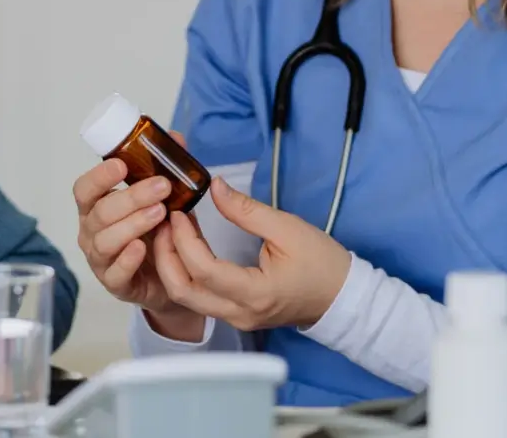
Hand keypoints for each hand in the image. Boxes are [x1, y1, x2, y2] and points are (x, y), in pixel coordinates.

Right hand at [73, 152, 204, 339]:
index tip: (121, 164)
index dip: (99, 177)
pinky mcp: (115, 284)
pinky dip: (127, 260)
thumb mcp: (165, 199)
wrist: (173, 278)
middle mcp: (92, 232)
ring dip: (132, 224)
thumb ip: (167, 170)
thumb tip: (176, 138)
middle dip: (130, 197)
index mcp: (97, 207)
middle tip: (162, 186)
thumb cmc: (159, 233)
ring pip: (105, 241)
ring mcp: (101, 260)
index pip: (84, 189)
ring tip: (160, 214)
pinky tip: (142, 248)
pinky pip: (115, 274)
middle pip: (100, 213)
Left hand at [153, 176, 351, 332]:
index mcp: (255, 294)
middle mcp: (239, 313)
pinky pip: (199, 297)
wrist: (343, 296)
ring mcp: (236, 319)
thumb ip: (246, 209)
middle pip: (183, 291)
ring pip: (187, 297)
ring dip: (173, 263)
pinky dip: (186, 271)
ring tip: (172, 230)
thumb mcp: (287, 227)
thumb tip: (215, 187)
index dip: (183, 240)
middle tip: (164, 222)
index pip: (203, 269)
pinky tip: (187, 245)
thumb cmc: (322, 263)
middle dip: (165, 255)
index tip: (179, 213)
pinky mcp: (235, 315)